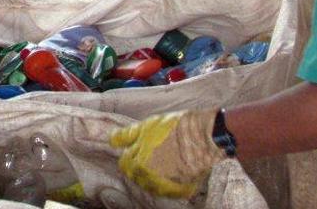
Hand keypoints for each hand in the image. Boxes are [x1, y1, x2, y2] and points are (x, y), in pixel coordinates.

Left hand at [109, 109, 225, 197]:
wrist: (205, 136)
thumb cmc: (176, 127)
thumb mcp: (147, 125)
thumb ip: (127, 135)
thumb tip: (112, 141)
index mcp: (138, 162)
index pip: (125, 164)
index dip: (130, 154)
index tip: (138, 149)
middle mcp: (149, 177)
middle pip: (137, 176)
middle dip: (140, 166)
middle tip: (153, 154)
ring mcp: (166, 185)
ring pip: (152, 184)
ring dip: (154, 176)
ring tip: (164, 161)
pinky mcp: (181, 189)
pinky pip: (170, 190)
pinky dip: (170, 184)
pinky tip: (175, 172)